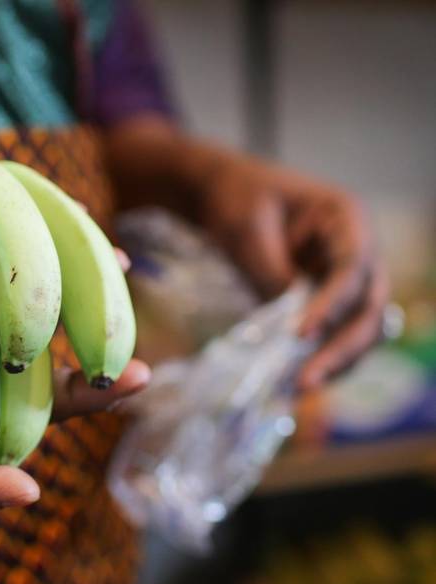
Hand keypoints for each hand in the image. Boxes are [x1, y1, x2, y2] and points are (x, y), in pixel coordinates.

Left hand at [200, 156, 388, 389]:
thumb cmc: (234, 197)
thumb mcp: (247, 230)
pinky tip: (297, 380)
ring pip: (359, 327)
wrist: (218, 192)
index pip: (353, 268)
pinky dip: (321, 357)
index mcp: (346, 218)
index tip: (301, 334)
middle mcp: (357, 249)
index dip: (333, 305)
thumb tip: (295, 330)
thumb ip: (273, 275)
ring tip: (302, 388)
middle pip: (368, 306)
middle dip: (343, 346)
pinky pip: (334, 333)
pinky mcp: (324, 299)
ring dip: (337, 360)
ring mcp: (343, 277)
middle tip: (308, 380)